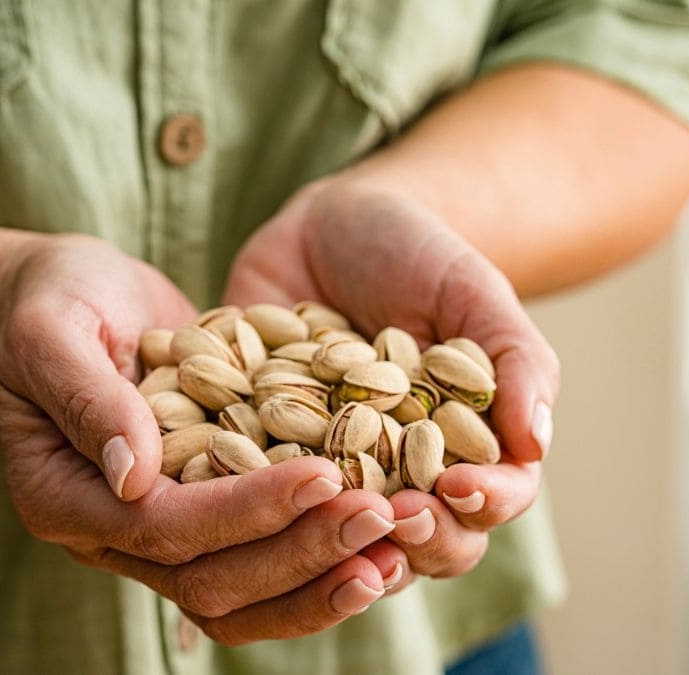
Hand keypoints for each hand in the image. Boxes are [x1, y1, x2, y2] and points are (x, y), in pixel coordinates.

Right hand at [0, 233, 394, 644]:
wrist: (70, 295)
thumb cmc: (50, 300)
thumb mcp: (54, 331)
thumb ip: (88, 400)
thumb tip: (133, 476)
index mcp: (70, 496)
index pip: (170, 529)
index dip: (247, 511)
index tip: (323, 477)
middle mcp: (119, 529)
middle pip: (217, 578)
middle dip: (303, 552)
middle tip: (382, 522)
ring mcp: (166, 524)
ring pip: (246, 589)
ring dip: (323, 575)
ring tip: (397, 550)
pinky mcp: (206, 502)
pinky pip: (264, 553)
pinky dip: (319, 554)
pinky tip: (380, 540)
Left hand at [225, 178, 559, 588]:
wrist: (332, 226)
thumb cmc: (418, 254)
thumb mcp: (472, 293)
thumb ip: (515, 362)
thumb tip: (537, 443)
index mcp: (461, 446)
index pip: (489, 499)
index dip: (483, 505)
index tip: (458, 488)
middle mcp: (398, 470)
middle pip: (418, 537)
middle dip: (413, 538)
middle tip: (394, 516)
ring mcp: (330, 464)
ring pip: (339, 532)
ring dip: (334, 538)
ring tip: (326, 515)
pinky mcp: (265, 447)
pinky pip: (257, 485)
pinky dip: (253, 493)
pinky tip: (243, 488)